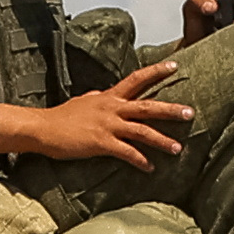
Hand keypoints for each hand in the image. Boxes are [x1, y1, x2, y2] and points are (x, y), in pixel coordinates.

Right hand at [0, 60, 194, 172]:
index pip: (137, 79)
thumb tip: (103, 95)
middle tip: (190, 113)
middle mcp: (112, 108)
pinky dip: (140, 161)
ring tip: (178, 149)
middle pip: (148, 106)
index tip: (175, 65)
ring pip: (142, 131)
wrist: (43, 128)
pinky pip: (127, 153)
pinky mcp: (101, 143)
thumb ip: (98, 99)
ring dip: (162, 141)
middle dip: (171, 110)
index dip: (156, 71)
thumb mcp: (83, 102)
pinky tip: (149, 168)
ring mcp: (108, 126)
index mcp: (109, 97)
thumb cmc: (61, 117)